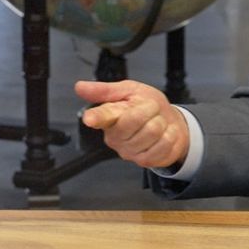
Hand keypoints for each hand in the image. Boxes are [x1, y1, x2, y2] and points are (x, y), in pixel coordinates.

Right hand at [76, 80, 190, 169]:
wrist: (170, 122)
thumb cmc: (148, 106)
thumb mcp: (129, 90)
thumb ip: (106, 90)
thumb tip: (79, 87)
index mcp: (108, 117)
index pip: (101, 116)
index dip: (95, 117)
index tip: (89, 118)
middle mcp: (114, 137)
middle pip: (133, 119)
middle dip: (149, 108)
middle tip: (150, 108)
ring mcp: (128, 151)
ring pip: (152, 130)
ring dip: (161, 121)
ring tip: (156, 122)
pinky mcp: (144, 161)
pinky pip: (163, 144)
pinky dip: (169, 134)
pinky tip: (164, 134)